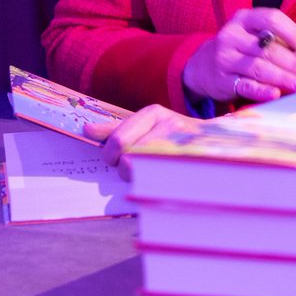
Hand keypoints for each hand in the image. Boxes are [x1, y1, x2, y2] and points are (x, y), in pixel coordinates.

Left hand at [83, 103, 202, 180]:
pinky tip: (160, 178)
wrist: (209, 139)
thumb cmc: (168, 134)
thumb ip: (115, 129)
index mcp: (152, 113)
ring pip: (146, 170)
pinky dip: (157, 182)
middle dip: (125, 168)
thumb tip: (86, 129)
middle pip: (130, 157)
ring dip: (142, 177)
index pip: (118, 141)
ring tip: (148, 171)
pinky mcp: (193, 159)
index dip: (111, 156)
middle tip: (132, 168)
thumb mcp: (143, 126)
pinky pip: (163, 178)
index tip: (115, 159)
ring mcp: (184, 142)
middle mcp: (170, 123)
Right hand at [181, 7, 295, 104]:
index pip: (272, 19)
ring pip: (259, 67)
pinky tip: (276, 94)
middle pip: (268, 47)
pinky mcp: (222, 80)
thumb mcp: (259, 36)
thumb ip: (288, 37)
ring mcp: (225, 57)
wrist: (203, 67)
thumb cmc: (241, 48)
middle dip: (293, 61)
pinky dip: (261, 90)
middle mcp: (231, 35)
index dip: (293, 32)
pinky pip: (245, 85)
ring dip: (282, 77)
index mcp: (244, 19)